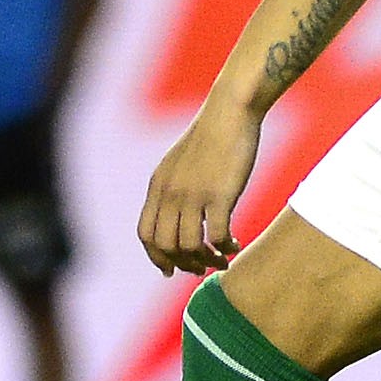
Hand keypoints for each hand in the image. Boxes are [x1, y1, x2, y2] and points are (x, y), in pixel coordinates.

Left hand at [139, 101, 264, 273]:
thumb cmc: (210, 137)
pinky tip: (234, 245)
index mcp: (158, 186)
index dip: (156, 257)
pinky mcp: (220, 195)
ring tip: (221, 259)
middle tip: (201, 267)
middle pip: (165, 245)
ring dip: (206, 259)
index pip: (146, 234)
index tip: (171, 269)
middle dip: (182, 263)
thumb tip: (174, 215)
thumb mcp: (178, 164)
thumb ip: (171, 189)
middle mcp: (170, 193)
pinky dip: (224, 248)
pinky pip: (216, 236)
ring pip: (190, 246)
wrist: (230, 111)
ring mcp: (194, 195)